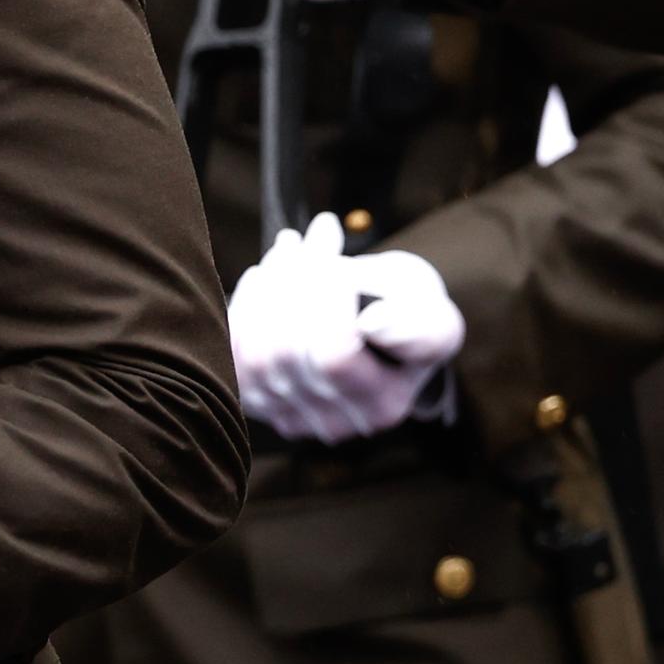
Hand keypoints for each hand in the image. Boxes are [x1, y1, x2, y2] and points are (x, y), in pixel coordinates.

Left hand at [227, 216, 466, 441]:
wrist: (377, 322)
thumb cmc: (409, 313)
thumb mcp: (431, 314)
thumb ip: (415, 325)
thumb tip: (372, 325)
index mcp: (382, 404)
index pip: (333, 355)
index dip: (325, 301)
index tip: (337, 264)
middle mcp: (335, 424)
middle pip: (285, 349)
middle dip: (291, 282)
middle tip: (306, 240)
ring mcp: (290, 417)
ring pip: (254, 349)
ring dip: (266, 288)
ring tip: (289, 248)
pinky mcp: (255, 401)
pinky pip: (232, 351)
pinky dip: (245, 305)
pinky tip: (265, 277)